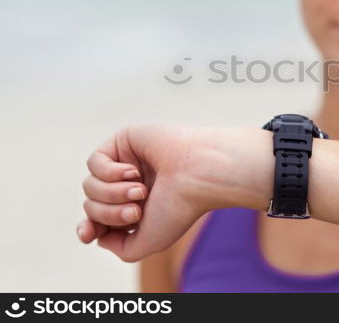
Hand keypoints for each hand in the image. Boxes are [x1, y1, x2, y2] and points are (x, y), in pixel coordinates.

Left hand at [77, 123, 272, 261]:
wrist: (198, 175)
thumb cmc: (179, 207)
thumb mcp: (147, 242)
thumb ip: (120, 248)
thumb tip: (98, 235)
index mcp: (136, 206)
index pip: (97, 219)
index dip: (88, 228)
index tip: (91, 234)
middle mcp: (129, 184)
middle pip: (92, 205)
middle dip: (109, 213)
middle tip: (136, 211)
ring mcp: (126, 162)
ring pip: (90, 186)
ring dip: (112, 194)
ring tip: (140, 191)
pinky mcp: (124, 141)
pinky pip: (95, 162)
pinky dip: (110, 173)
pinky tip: (134, 172)